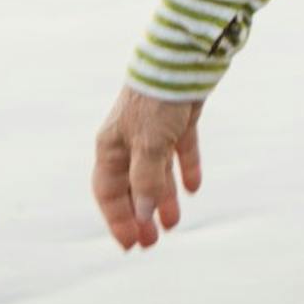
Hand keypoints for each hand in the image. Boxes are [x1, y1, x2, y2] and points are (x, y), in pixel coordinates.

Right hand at [92, 87, 205, 249]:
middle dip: (140, 216)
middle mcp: (129, 142)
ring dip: (163, 199)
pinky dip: (185, 169)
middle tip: (152, 243)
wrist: (182, 57)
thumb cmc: (156, 101)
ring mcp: (154, 131)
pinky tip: (194, 188)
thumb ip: (145, 180)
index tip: (130, 245)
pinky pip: (181, 151)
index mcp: (111, 148)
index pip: (109, 193)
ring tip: (173, 223)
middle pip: (131, 187)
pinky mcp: (180, 120)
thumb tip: (141, 216)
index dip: (118, 220)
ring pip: (156, 173)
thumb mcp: (149, 144)